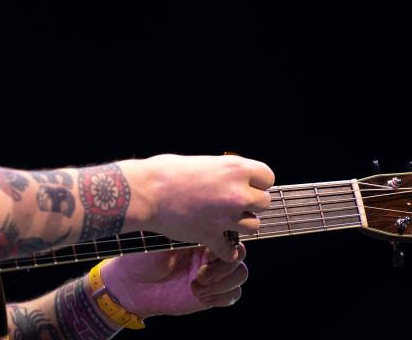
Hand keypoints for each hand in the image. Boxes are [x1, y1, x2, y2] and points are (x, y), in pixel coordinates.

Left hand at [100, 243, 248, 318]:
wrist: (132, 286)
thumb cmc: (143, 258)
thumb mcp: (164, 239)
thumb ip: (187, 231)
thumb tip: (206, 223)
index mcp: (201, 236)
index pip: (228, 233)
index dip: (225, 242)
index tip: (206, 251)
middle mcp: (210, 254)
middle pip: (239, 254)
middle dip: (225, 264)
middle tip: (201, 271)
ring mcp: (213, 275)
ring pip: (241, 274)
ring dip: (224, 280)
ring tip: (199, 282)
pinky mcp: (211, 296)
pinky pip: (234, 295)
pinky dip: (222, 295)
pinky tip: (199, 293)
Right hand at [124, 154, 273, 259]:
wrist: (144, 192)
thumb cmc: (165, 171)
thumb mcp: (201, 161)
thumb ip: (222, 171)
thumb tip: (231, 177)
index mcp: (235, 168)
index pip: (268, 177)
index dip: (257, 182)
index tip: (246, 185)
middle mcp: (236, 193)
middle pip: (264, 203)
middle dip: (251, 204)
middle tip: (234, 203)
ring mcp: (225, 217)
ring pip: (253, 227)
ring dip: (241, 224)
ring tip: (224, 220)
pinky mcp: (211, 236)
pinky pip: (230, 251)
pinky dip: (225, 250)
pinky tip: (216, 242)